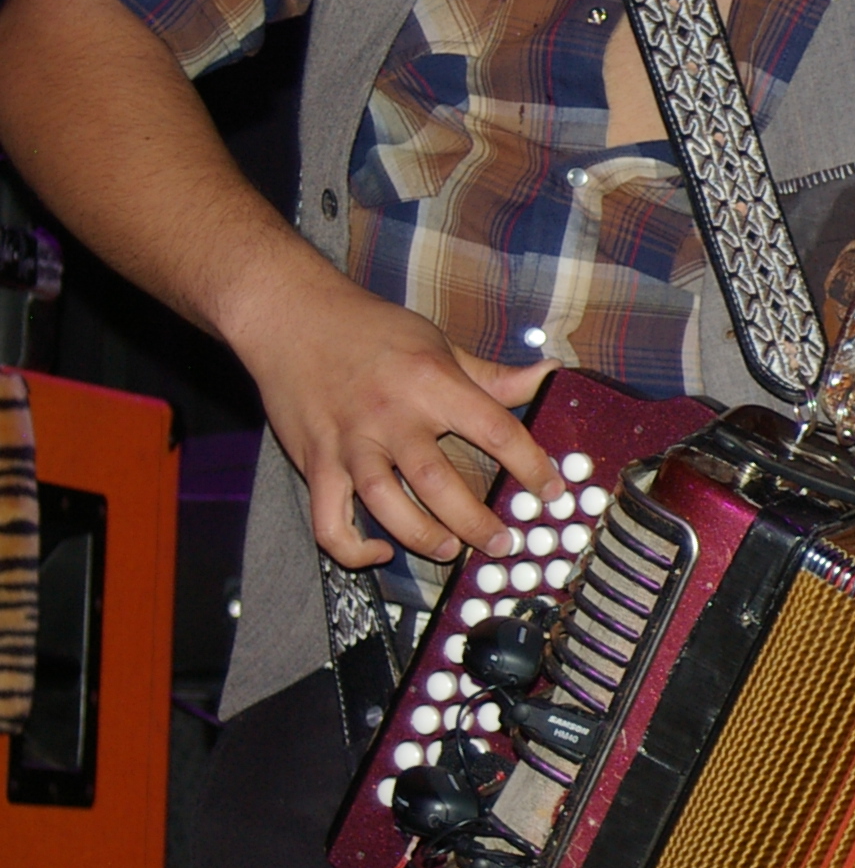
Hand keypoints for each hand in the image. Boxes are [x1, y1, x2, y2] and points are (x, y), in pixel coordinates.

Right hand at [227, 259, 562, 567]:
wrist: (290, 315)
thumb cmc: (371, 329)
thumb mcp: (439, 343)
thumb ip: (493, 375)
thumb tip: (551, 374)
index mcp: (431, 383)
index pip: (494, 430)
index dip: (529, 465)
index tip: (551, 491)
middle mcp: (390, 416)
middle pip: (437, 481)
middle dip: (475, 521)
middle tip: (503, 543)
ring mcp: (348, 443)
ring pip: (384, 503)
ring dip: (420, 536)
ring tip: (451, 550)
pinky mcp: (313, 462)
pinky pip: (328, 521)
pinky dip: (351, 547)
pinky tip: (379, 552)